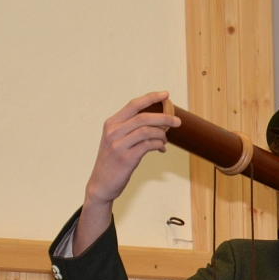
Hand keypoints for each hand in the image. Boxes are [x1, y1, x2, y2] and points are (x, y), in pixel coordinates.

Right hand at [74, 92, 180, 254]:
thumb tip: (159, 124)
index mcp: (111, 124)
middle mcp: (113, 132)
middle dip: (164, 117)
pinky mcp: (125, 158)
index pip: (133, 105)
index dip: (151, 98)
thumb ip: (131, 130)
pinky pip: (147, 145)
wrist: (101, 185)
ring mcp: (118, 145)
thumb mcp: (116, 141)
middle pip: (143, 117)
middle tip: (177, 121)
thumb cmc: (113, 162)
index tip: (166, 95)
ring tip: (165, 140)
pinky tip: (161, 149)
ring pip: (147, 130)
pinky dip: (158, 145)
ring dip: (161, 134)